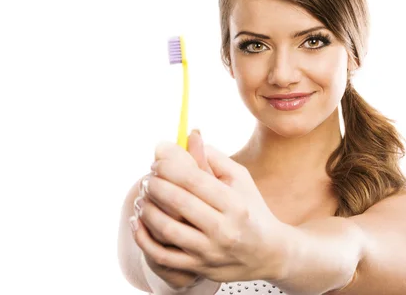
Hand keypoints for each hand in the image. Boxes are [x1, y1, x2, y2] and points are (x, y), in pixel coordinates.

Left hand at [138, 141, 288, 282]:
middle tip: (147, 178)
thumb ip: (214, 158)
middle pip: (179, 203)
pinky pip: (163, 256)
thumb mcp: (241, 179)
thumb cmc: (251, 209)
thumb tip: (188, 137)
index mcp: (235, 204)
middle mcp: (224, 229)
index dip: (169, 167)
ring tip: (142, 197)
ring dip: (147, 210)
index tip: (156, 161)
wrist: (268, 253)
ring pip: (167, 230)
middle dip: (155, 186)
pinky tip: (137, 221)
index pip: (194, 180)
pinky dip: (144, 239)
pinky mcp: (199, 268)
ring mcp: (210, 251)